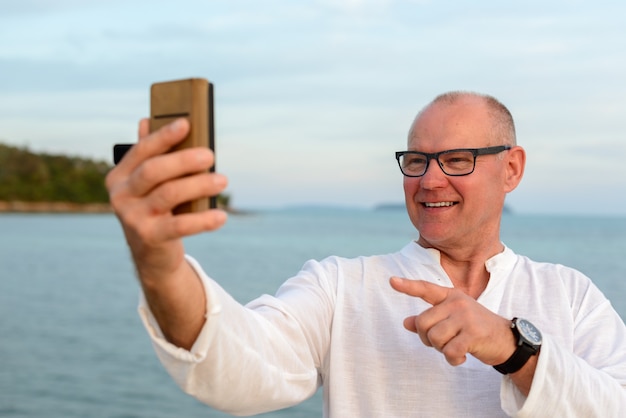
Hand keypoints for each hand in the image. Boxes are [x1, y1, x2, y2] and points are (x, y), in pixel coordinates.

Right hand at [106, 118, 227, 282]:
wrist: (151, 254)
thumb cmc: (155, 209)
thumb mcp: (150, 184)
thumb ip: (151, 155)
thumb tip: (147, 120)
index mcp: (120, 176)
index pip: (142, 151)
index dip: (163, 136)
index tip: (186, 123)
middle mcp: (120, 196)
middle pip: (153, 171)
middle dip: (183, 160)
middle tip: (211, 155)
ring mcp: (132, 218)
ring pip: (168, 195)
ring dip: (198, 185)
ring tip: (222, 180)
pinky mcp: (149, 238)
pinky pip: (179, 226)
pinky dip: (203, 220)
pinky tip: (221, 216)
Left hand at [389, 277, 514, 366]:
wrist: (507, 340)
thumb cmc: (474, 329)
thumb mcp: (452, 320)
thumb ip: (430, 320)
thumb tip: (406, 322)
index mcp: (450, 296)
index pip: (425, 289)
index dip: (407, 286)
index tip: (391, 281)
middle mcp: (457, 303)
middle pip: (422, 323)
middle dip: (427, 339)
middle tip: (443, 343)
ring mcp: (466, 317)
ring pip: (434, 338)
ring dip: (441, 350)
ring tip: (455, 348)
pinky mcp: (473, 334)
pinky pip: (449, 351)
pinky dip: (453, 359)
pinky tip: (462, 357)